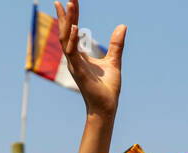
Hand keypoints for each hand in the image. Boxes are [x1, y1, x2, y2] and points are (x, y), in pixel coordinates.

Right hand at [55, 1, 125, 117]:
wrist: (107, 107)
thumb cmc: (107, 88)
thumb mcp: (114, 61)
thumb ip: (116, 44)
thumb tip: (123, 26)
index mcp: (79, 56)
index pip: (71, 32)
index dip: (69, 17)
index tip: (68, 1)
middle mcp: (73, 59)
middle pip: (65, 32)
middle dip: (65, 15)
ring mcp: (74, 65)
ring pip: (66, 39)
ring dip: (68, 22)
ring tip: (70, 5)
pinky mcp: (79, 72)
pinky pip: (73, 53)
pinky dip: (73, 40)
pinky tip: (75, 28)